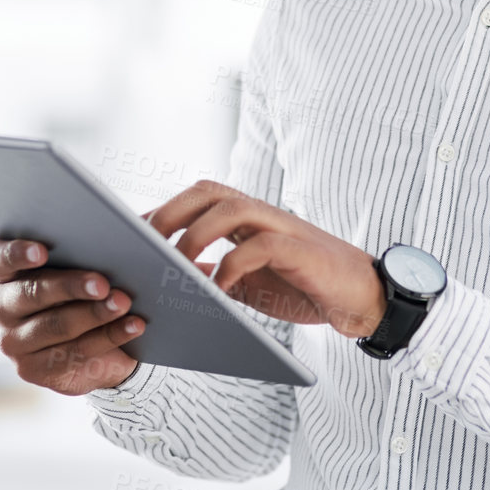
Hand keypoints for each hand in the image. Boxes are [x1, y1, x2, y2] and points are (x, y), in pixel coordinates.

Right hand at [0, 238, 146, 393]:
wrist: (101, 344)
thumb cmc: (88, 289)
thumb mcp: (88, 263)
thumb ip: (98, 242)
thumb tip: (138, 223)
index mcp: (6, 272)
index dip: (17, 253)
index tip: (43, 251)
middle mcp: (2, 306)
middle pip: (31, 292)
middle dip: (70, 286)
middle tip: (102, 283)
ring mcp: (14, 341)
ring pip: (55, 325)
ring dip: (94, 313)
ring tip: (123, 303)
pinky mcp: (34, 369)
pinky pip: (75, 352)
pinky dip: (109, 336)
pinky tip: (133, 325)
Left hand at [146, 180, 385, 338]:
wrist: (360, 298)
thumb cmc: (302, 286)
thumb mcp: (247, 283)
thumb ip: (215, 274)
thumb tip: (169, 279)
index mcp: (247, 218)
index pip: (197, 198)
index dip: (162, 209)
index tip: (129, 233)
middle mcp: (262, 214)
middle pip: (208, 191)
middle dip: (171, 211)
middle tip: (142, 243)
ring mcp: (283, 228)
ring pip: (232, 208)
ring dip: (196, 234)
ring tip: (175, 264)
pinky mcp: (302, 250)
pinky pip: (261, 245)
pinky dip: (233, 263)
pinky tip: (217, 287)